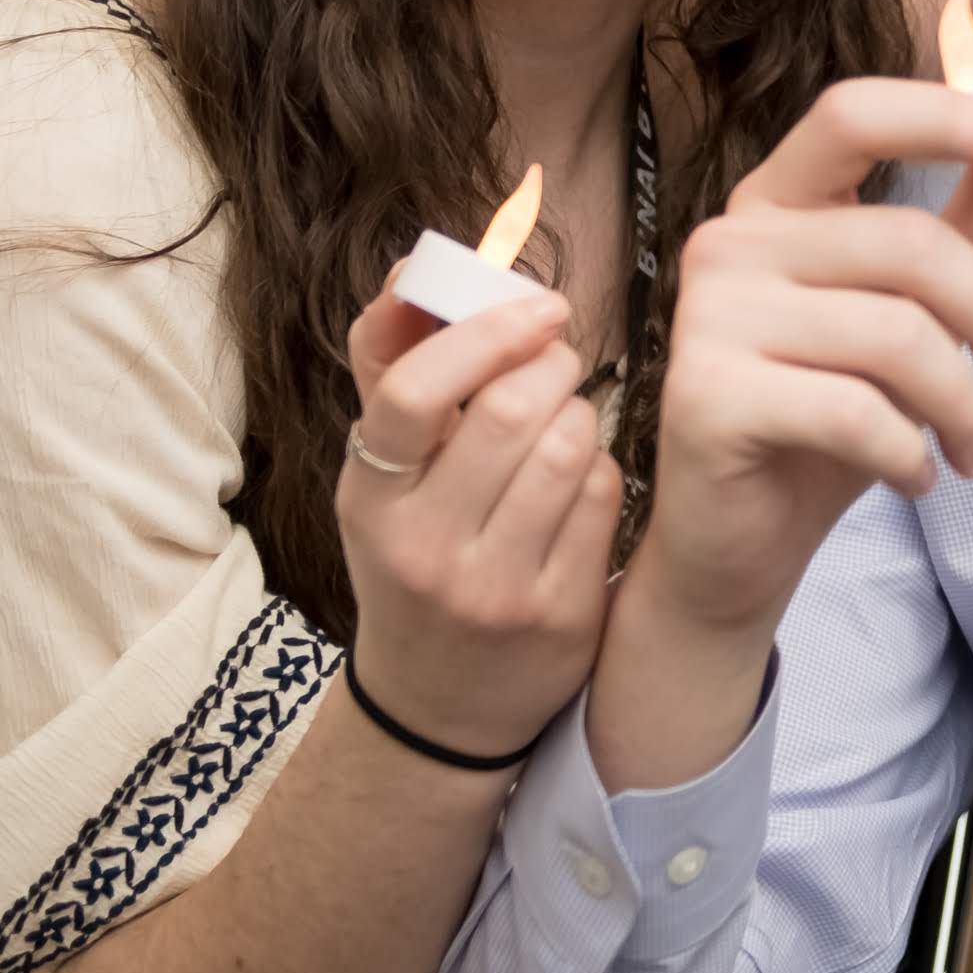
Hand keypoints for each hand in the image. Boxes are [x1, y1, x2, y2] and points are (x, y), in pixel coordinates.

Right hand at [334, 282, 625, 763]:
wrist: (437, 703)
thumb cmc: (413, 558)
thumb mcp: (382, 479)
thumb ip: (395, 373)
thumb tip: (419, 268)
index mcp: (371, 498)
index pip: (413, 391)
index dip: (484, 332)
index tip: (536, 306)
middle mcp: (423, 547)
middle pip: (512, 409)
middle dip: (551, 364)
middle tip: (555, 359)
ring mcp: (493, 588)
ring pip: (567, 448)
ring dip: (579, 414)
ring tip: (564, 421)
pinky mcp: (557, 617)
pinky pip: (601, 499)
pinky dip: (600, 470)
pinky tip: (579, 481)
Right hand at [632, 76, 972, 635]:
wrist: (738, 542)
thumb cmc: (830, 415)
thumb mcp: (921, 308)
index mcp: (776, 202)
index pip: (854, 115)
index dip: (946, 116)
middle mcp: (729, 241)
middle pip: (906, 243)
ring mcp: (706, 316)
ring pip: (893, 335)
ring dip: (961, 404)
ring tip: (968, 447)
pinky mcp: (704, 396)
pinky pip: (853, 411)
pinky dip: (909, 454)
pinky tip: (916, 478)